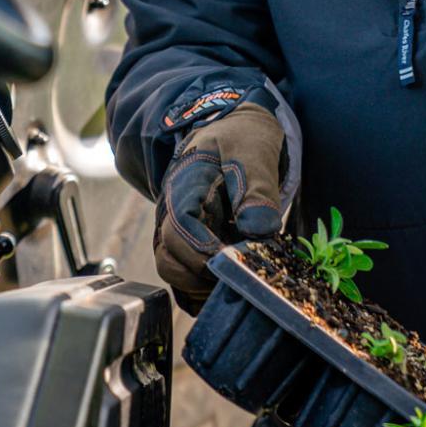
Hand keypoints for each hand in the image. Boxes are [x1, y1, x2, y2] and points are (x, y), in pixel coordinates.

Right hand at [153, 101, 285, 311]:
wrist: (236, 135)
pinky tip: (234, 285)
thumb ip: (256, 189)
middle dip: (202, 276)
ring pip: (175, 275)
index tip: (234, 259)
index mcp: (184, 188)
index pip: (178, 229)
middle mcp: (172, 215)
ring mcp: (179, 234)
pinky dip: (206, 292)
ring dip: (204, 287)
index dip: (202, 251)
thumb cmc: (242, 141)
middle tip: (241, 276)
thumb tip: (257, 231)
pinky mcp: (190, 247)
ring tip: (240, 281)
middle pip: (168, 259)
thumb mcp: (253, 152)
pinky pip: (187, 282)